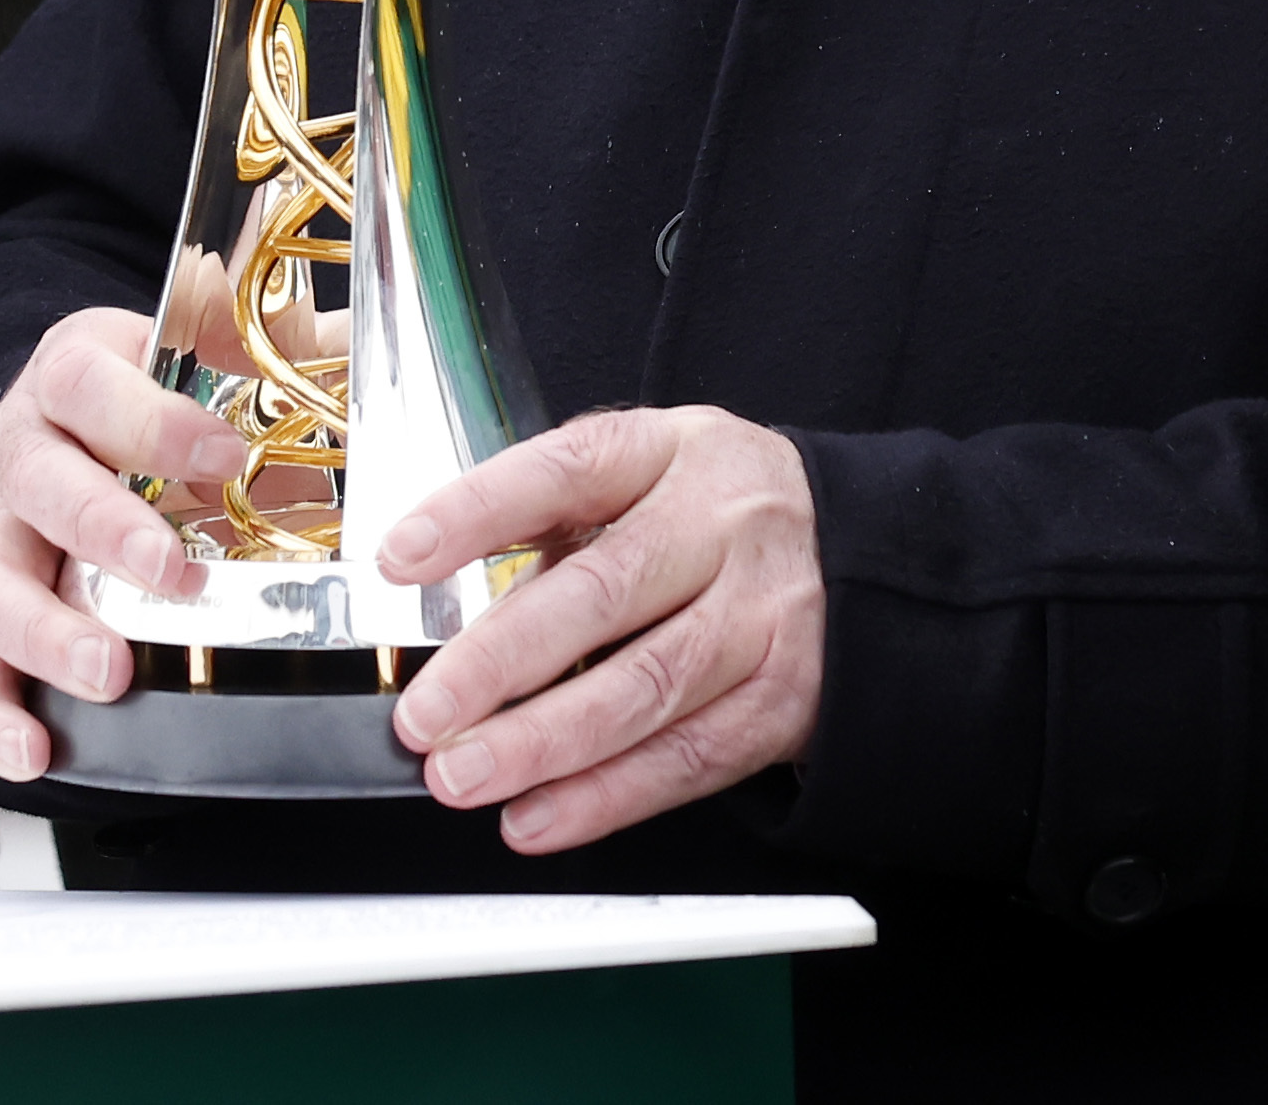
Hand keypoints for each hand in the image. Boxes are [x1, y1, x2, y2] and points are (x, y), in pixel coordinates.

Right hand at [0, 304, 249, 783]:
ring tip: (108, 672)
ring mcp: (3, 535)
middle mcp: (25, 450)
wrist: (96, 423)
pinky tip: (31, 751)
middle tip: (170, 572)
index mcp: (75, 372)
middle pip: (38, 482)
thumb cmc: (167, 393)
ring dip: (46, 632)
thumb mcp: (217, 349)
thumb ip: (276, 341)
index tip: (225, 454)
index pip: (86, 381)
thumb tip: (353, 341)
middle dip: (104, 528)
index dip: (150, 419)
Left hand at [377, 405, 820, 853]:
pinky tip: (539, 817)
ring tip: (465, 778)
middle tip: (427, 716)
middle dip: (502, 663)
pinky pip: (689, 756)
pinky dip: (607, 796)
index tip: (400, 558)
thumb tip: (447, 609)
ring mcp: (763, 614)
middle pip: (604, 593)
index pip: (564, 470)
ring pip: (647, 688)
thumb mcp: (646, 476)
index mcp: (669, 451)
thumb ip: (555, 531)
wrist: (867, 551)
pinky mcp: (785, 696)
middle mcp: (723, 525)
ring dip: (544, 746)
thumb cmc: (717, 511)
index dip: (477, 512)